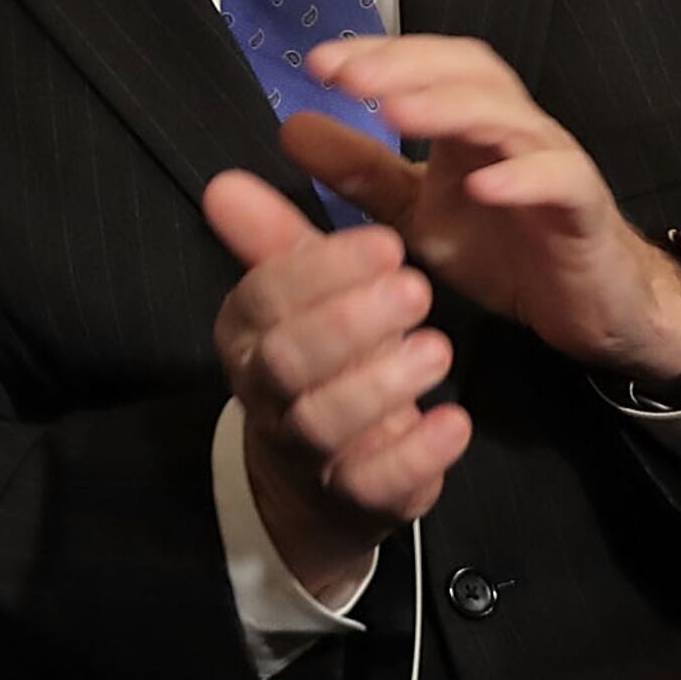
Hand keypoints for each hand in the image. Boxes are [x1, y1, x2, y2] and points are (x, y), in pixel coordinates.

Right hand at [204, 172, 468, 606]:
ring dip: (382, 382)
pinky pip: (376, 481)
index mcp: (245, 335)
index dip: (322, 271)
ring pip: (326, 421)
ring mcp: (307, 451)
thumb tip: (225, 182)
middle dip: (350, 323)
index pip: (265, 298)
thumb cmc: (320, 362)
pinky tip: (455, 421)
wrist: (317, 479)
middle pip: (289, 361)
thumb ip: (274, 242)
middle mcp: (265, 393)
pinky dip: (417, 452)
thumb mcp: (298, 301)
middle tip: (417, 288)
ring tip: (440, 348)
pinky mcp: (356, 497)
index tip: (387, 244)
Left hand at [281, 35, 680, 384]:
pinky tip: (481, 184)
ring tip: (396, 113)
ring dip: (453, 109)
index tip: (319, 64)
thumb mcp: (414, 213)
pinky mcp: (586, 210)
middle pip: (471, 73)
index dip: (380, 55)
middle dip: (408, 67)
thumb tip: (292, 127)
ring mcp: (554, 164)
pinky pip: (563, 181)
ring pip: (512, 118)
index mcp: (469, 123)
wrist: (585, 306)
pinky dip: (524, 177)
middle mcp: (514, 129)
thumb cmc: (502, 248)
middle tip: (350, 77)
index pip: (430, 65)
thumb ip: (360, 172)